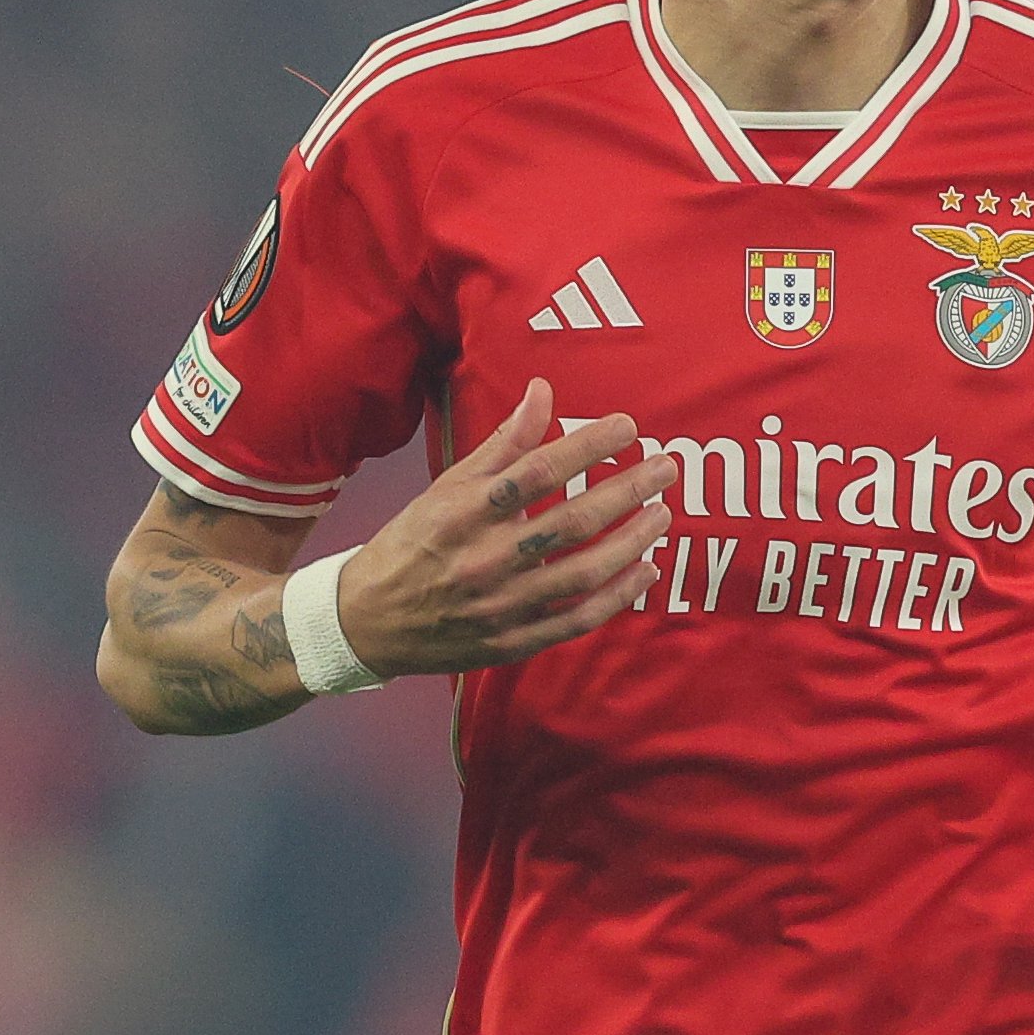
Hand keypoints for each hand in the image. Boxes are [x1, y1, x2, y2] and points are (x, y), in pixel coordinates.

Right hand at [335, 380, 677, 676]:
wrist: (367, 621)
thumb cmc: (412, 544)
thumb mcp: (446, 487)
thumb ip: (501, 444)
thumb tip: (542, 392)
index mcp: (464, 512)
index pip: (538, 471)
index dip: (588, 446)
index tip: (628, 426)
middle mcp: (485, 558)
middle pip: (572, 521)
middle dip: (627, 490)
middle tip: (666, 468)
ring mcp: (501, 605)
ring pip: (582, 572)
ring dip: (631, 542)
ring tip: (662, 515)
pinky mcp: (512, 642)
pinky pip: (576, 620)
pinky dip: (616, 597)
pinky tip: (644, 571)